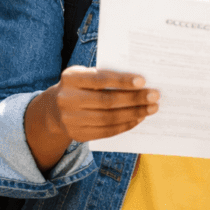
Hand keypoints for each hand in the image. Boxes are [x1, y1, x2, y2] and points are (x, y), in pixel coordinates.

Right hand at [40, 66, 158, 141]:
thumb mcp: (85, 75)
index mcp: (70, 78)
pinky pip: (106, 131)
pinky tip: (138, 118)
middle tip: (154, 96)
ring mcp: (71, 119)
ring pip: (109, 118)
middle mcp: (67, 99)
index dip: (122, 81)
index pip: (99, 79)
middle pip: (107, 101)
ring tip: (151, 108)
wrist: (55, 109)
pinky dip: (125, 125)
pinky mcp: (78, 134)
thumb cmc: (80, 86)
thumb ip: (105, 76)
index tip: (142, 81)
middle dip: (134, 99)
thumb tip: (139, 82)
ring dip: (134, 113)